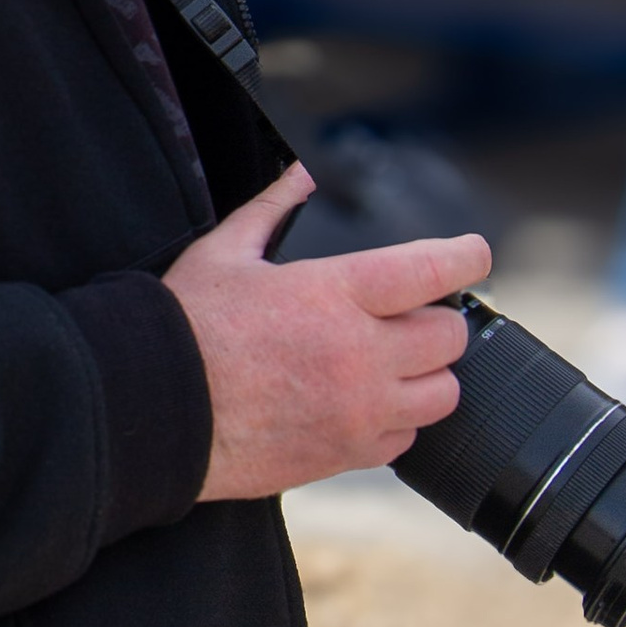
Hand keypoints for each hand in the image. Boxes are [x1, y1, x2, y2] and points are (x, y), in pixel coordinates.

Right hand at [160, 162, 490, 500]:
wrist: (152, 412)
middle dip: (438, 321)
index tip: (473, 254)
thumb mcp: (224, 252)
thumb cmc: (183, 329)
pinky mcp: (344, 455)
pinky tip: (363, 406)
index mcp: (335, 293)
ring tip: (394, 365)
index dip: (467, 257)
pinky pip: (404, 442)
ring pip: (440, 395)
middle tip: (413, 316)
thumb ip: (273, 208)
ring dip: (425, 376)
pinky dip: (395, 424)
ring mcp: (357, 411)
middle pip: (448, 338)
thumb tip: (301, 171)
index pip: (434, 270)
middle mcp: (359, 354)